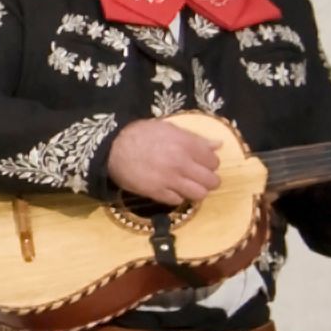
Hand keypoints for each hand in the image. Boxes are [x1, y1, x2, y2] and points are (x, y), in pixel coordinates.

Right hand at [104, 117, 227, 208]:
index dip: (210, 163)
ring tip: (188, 186)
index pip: (214, 161)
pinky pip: (178, 201)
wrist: (111, 147)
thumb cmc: (140, 134)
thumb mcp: (169, 129)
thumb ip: (195, 138)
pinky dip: (177, 197)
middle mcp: (181, 163)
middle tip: (199, 178)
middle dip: (209, 180)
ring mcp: (169, 180)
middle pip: (211, 181)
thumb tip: (218, 144)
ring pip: (199, 194)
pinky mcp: (157, 193)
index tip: (202, 163)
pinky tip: (171, 189)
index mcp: (186, 144)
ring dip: (197, 191)